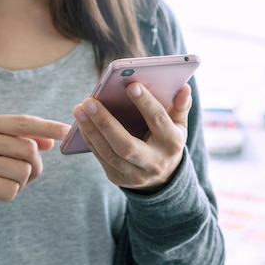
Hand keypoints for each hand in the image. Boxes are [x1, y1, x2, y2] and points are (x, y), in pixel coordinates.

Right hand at [0, 115, 69, 220]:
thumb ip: (24, 139)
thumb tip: (52, 140)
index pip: (24, 122)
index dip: (48, 126)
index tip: (68, 130)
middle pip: (29, 150)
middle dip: (34, 166)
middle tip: (24, 174)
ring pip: (23, 171)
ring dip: (21, 182)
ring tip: (5, 181)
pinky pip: (11, 189)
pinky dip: (10, 194)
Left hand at [73, 83, 191, 191]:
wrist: (163, 177)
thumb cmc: (168, 140)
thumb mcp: (179, 125)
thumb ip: (180, 106)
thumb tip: (184, 88)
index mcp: (172, 143)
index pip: (158, 121)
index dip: (146, 104)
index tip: (131, 85)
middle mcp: (155, 163)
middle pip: (126, 145)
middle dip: (106, 122)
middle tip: (89, 101)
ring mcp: (136, 175)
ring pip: (110, 153)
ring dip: (91, 130)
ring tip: (80, 109)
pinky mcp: (119, 179)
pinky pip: (101, 159)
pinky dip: (90, 139)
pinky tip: (82, 123)